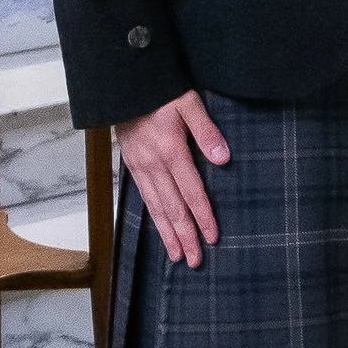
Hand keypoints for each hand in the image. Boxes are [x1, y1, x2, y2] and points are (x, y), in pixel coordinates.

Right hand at [117, 91, 229, 266]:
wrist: (124, 86)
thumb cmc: (160, 92)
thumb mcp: (188, 104)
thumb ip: (206, 132)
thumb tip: (223, 159)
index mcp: (171, 152)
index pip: (192, 193)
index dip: (203, 217)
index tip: (213, 238)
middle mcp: (154, 166)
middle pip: (173, 209)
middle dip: (185, 236)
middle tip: (196, 261)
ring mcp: (141, 169)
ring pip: (156, 209)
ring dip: (168, 234)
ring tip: (178, 256)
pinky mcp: (132, 167)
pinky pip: (145, 199)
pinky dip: (154, 219)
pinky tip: (160, 230)